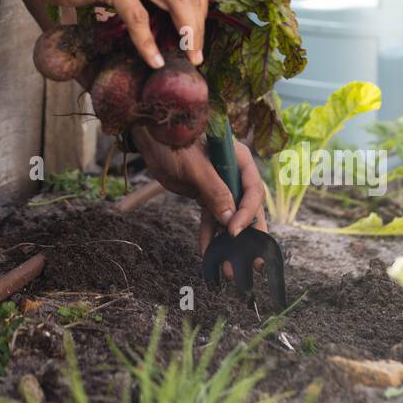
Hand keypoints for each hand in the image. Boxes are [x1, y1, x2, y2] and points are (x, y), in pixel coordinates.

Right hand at [19, 0, 206, 69]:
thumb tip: (165, 17)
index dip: (203, 9)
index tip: (198, 34)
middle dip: (200, 27)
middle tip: (197, 55)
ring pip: (177, 1)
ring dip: (188, 34)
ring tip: (188, 59)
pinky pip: (140, 19)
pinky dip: (149, 44)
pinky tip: (154, 60)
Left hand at [130, 125, 268, 277]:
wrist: (150, 135)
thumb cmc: (174, 142)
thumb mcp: (194, 166)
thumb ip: (214, 191)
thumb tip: (230, 221)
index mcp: (239, 159)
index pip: (253, 190)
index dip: (247, 213)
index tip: (234, 232)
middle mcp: (234, 173)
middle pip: (247, 207)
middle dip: (248, 235)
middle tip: (253, 262)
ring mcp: (220, 184)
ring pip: (229, 216)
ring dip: (227, 241)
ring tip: (228, 267)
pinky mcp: (204, 193)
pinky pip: (210, 217)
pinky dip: (208, 234)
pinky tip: (206, 252)